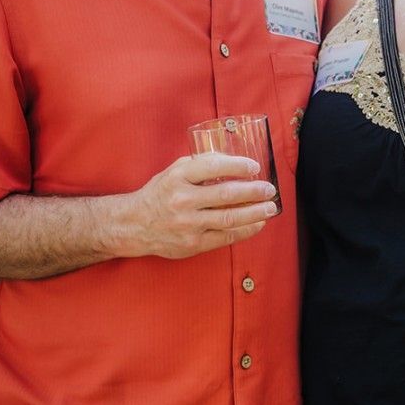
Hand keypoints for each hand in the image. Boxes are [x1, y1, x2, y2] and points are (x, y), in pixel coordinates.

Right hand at [112, 152, 278, 259]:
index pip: (213, 167)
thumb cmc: (160, 193)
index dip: (238, 165)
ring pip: (229, 218)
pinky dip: (245, 230)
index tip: (255, 167)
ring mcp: (187, 224)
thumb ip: (201, 164)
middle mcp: (182, 200)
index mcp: (178, 177)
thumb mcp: (174, 171)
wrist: (134, 225)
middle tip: (269, 189)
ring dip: (255, 213)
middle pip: (226, 194)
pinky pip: (225, 237)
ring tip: (270, 208)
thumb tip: (233, 160)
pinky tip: (258, 224)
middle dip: (253, 191)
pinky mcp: (192, 244)